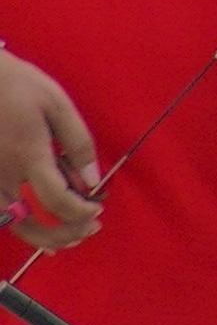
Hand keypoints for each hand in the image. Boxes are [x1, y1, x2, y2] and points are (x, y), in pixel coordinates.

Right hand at [0, 49, 99, 248]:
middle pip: (32, 225)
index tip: (98, 209)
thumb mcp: (57, 104)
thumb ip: (77, 143)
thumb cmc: (18, 86)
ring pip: (11, 225)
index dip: (81, 212)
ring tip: (68, 238)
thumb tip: (93, 179)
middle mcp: (3, 176)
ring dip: (40, 238)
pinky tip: (33, 229)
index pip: (59, 201)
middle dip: (64, 233)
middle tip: (90, 229)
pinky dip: (17, 227)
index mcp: (29, 156)